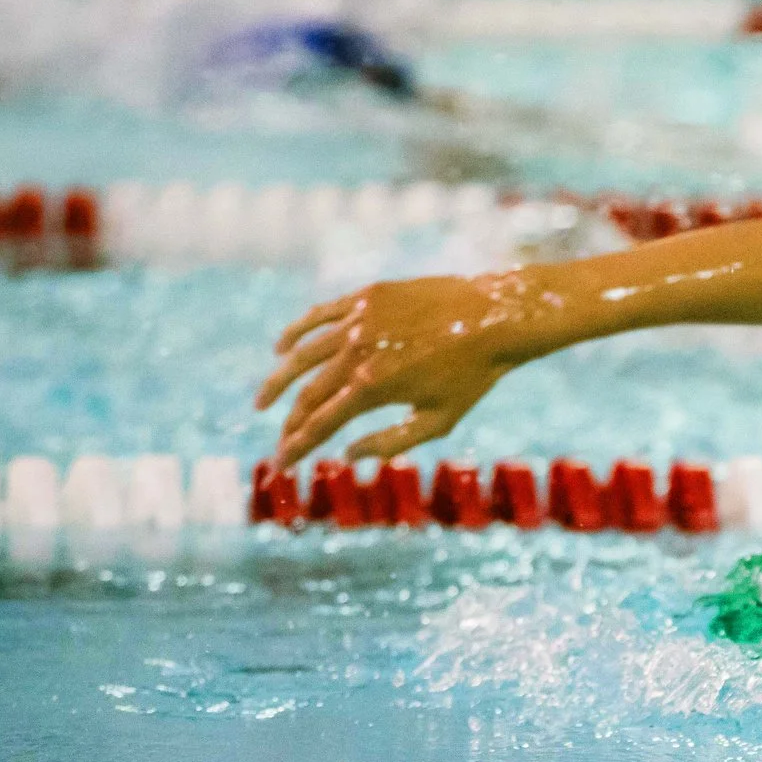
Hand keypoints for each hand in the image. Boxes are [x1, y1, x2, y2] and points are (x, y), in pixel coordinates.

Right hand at [258, 274, 538, 466]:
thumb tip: (346, 456)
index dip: (296, 447)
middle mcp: (357, 352)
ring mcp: (358, 320)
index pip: (320, 424)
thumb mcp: (438, 422)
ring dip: (279, 379)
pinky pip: (319, 314)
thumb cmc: (472, 376)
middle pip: (308, 393)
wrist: (497, 318)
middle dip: (289, 422)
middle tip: (278, 440)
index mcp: (372, 387)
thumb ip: (389, 443)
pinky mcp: (366, 297)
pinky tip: (282, 350)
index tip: (280, 465)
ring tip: (264, 401)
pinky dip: (296, 333)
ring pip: (303, 354)